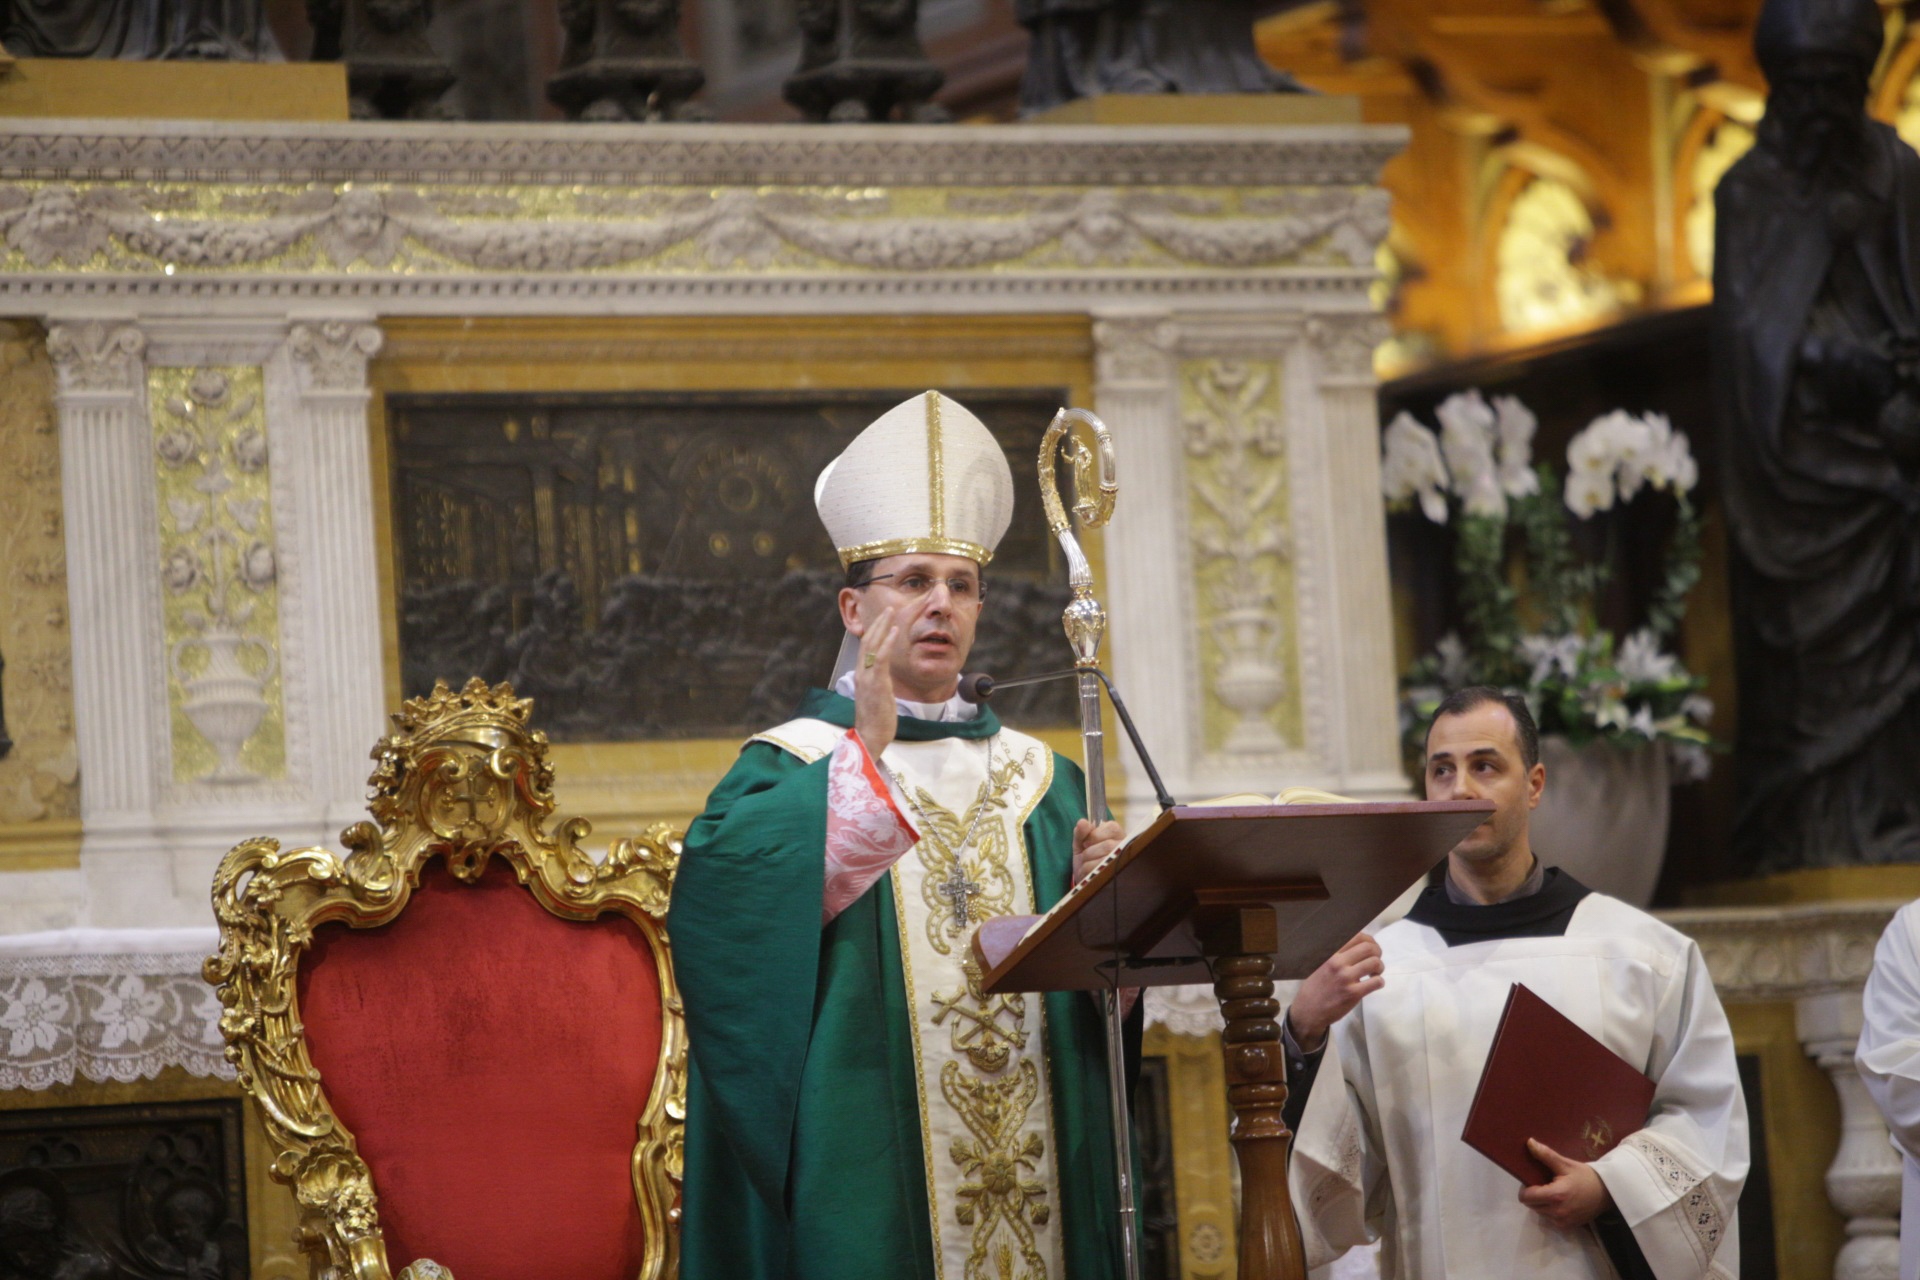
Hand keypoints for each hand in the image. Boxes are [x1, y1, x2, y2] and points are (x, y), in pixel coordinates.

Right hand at [853, 605, 902, 757]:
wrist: (870, 737)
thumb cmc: (876, 721)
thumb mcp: (877, 697)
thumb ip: (879, 683)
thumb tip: (885, 676)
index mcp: (861, 677)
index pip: (865, 648)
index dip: (873, 631)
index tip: (883, 619)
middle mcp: (862, 674)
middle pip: (867, 642)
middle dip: (878, 623)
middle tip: (888, 608)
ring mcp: (867, 678)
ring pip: (872, 645)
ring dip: (882, 626)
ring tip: (891, 612)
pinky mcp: (876, 684)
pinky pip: (880, 658)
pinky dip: (886, 642)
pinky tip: (894, 631)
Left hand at [1072, 817, 1123, 883]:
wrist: (1085, 879)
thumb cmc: (1086, 857)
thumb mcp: (1080, 843)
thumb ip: (1080, 832)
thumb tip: (1082, 822)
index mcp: (1117, 834)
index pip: (1112, 828)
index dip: (1095, 836)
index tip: (1085, 843)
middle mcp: (1125, 847)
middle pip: (1108, 846)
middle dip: (1089, 852)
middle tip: (1084, 857)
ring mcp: (1124, 863)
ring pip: (1104, 860)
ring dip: (1088, 864)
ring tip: (1086, 866)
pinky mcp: (1119, 877)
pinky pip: (1100, 874)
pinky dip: (1089, 873)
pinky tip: (1089, 874)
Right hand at [1286, 933, 1382, 1051]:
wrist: (1308, 1010)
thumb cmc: (1316, 986)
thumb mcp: (1320, 963)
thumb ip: (1337, 954)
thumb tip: (1359, 945)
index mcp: (1330, 953)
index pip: (1357, 936)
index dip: (1370, 940)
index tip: (1371, 947)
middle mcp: (1337, 963)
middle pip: (1369, 948)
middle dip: (1377, 953)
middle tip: (1375, 960)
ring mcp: (1345, 978)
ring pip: (1375, 963)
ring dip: (1379, 967)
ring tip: (1374, 973)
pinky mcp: (1353, 993)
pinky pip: (1376, 982)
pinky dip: (1380, 982)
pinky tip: (1374, 984)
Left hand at [1519, 1138, 1612, 1229]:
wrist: (1607, 1193)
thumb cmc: (1585, 1176)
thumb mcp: (1565, 1164)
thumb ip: (1545, 1155)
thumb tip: (1529, 1142)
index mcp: (1555, 1196)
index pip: (1526, 1197)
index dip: (1525, 1188)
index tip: (1533, 1181)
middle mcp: (1557, 1212)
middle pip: (1531, 1205)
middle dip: (1534, 1195)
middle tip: (1545, 1185)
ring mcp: (1562, 1221)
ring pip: (1540, 1212)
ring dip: (1542, 1204)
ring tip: (1553, 1193)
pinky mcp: (1567, 1226)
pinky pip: (1550, 1219)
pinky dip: (1550, 1211)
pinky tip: (1560, 1202)